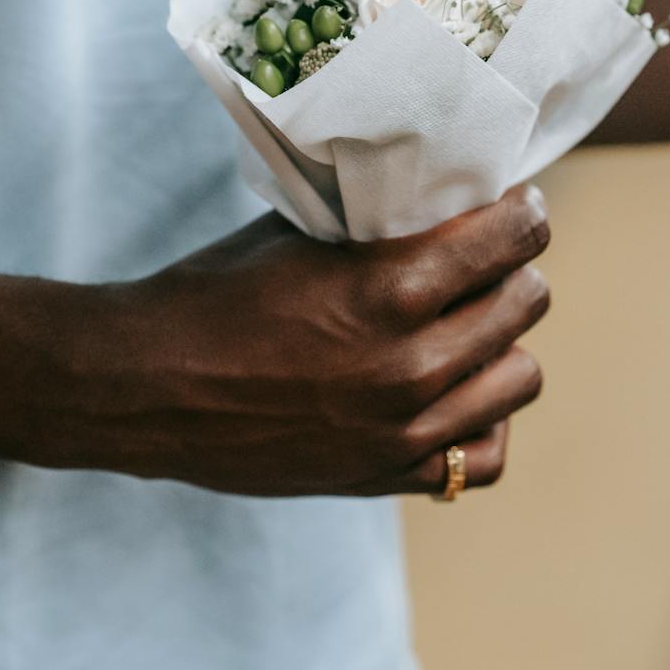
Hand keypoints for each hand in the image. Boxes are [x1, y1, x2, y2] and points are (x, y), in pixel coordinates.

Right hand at [26, 186, 551, 496]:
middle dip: (514, 270)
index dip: (521, 214)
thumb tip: (442, 196)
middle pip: (525, 301)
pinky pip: (484, 457)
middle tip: (492, 260)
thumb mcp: (302, 235)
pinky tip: (458, 397)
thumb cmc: (213, 296)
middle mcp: (411, 360)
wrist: (143, 387)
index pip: (513, 237)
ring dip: (505, 345)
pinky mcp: (387, 474)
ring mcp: (403, 426)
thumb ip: (379, 223)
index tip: (514, 207)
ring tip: (476, 328)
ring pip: (521, 377)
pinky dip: (481, 424)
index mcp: (390, 286)